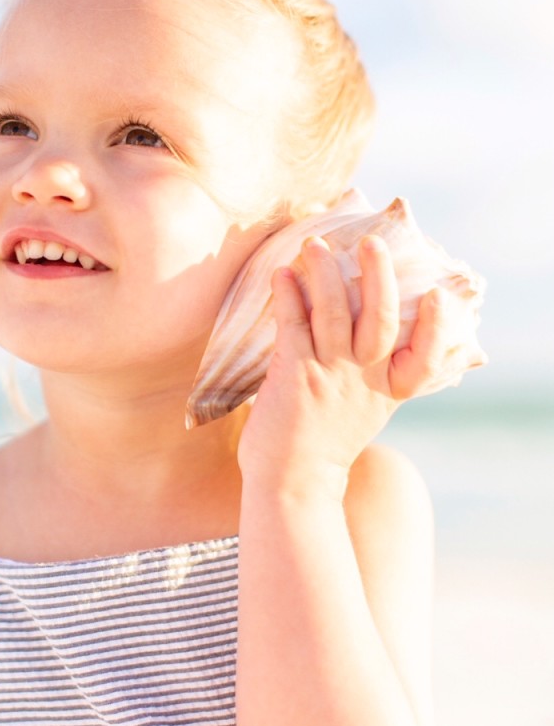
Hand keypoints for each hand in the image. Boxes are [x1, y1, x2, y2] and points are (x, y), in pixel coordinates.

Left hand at [238, 234, 449, 490]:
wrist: (292, 483)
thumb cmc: (324, 443)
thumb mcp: (366, 411)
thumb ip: (375, 376)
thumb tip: (372, 336)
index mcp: (386, 389)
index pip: (423, 360)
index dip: (435, 328)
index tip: (443, 297)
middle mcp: (363, 378)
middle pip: (379, 320)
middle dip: (378, 277)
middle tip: (371, 242)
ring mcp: (328, 374)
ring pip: (332, 313)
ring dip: (323, 273)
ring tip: (314, 246)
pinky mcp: (294, 374)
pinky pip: (293, 325)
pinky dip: (288, 296)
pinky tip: (282, 274)